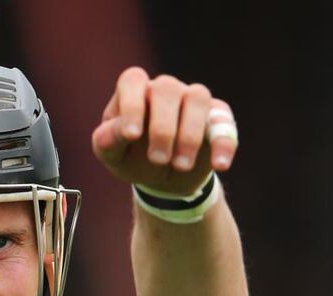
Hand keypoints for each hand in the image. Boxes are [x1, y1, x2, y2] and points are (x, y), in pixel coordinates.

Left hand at [91, 67, 237, 194]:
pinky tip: (220, 165)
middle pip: (166, 88)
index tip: (131, 136)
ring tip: (180, 166)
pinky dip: (224, 143)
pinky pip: (224, 122)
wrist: (161, 178)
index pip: (132, 80)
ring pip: (197, 98)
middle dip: (162, 127)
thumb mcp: (112, 154)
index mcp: (135, 92)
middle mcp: (164, 89)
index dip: (131, 104)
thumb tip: (119, 132)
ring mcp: (192, 99)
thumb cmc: (131, 158)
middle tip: (157, 159)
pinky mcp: (217, 118)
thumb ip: (108, 140)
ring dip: (189, 134)